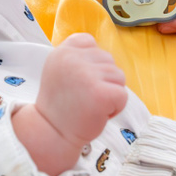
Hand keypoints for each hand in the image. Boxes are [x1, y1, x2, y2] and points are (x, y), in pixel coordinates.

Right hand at [15, 34, 127, 174]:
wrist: (53, 133)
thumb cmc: (62, 105)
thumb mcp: (60, 70)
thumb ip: (78, 57)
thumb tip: (105, 57)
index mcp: (62, 52)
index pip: (90, 42)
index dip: (92, 64)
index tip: (77, 82)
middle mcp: (73, 59)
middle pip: (108, 60)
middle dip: (103, 80)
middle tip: (83, 97)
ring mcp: (87, 75)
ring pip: (119, 77)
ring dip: (110, 94)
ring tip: (90, 105)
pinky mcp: (100, 93)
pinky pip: (122, 94)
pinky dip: (115, 108)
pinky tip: (97, 113)